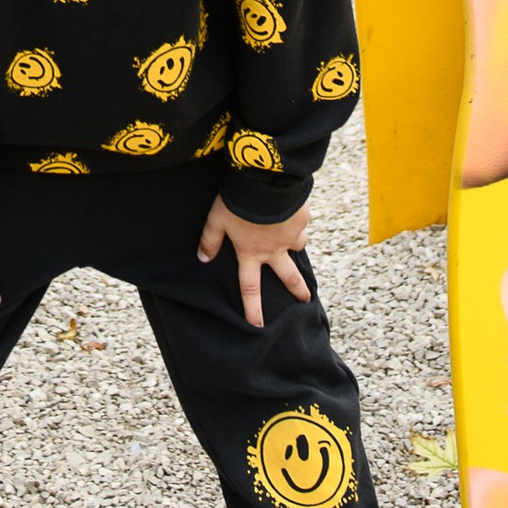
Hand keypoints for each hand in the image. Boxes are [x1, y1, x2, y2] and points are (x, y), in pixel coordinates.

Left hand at [199, 191, 314, 328]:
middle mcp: (274, 249)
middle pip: (288, 276)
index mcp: (251, 252)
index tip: (258, 325)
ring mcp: (291, 235)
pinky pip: (301, 224)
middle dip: (297, 290)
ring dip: (297, 248)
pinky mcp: (302, 219)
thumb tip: (203, 258)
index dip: (252, 308)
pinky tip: (293, 211)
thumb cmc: (238, 202)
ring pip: (298, 247)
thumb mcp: (216, 220)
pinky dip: (297, 221)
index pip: (250, 287)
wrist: (266, 183)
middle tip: (304, 300)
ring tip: (296, 245)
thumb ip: (210, 240)